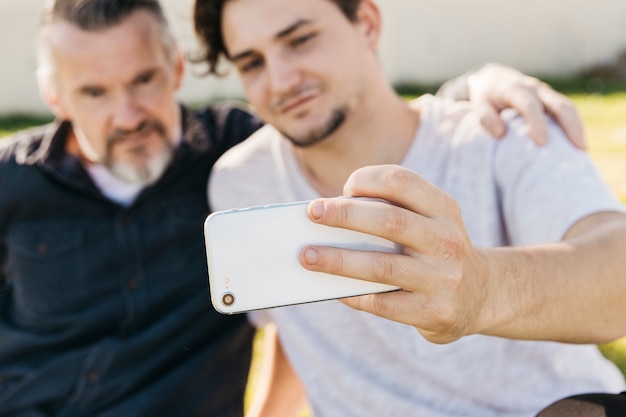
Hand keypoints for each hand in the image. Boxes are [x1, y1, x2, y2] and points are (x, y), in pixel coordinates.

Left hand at [298, 165, 492, 343]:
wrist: (484, 294)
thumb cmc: (437, 251)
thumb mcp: (431, 222)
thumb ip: (393, 214)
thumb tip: (329, 222)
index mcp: (444, 209)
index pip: (402, 181)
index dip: (368, 179)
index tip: (344, 187)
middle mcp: (447, 241)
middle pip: (389, 220)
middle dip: (344, 215)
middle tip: (311, 213)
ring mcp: (443, 279)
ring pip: (381, 266)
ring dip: (337, 260)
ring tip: (307, 256)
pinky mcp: (435, 312)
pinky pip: (384, 303)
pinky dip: (353, 295)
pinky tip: (333, 290)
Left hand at [468, 63, 584, 148]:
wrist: (495, 78)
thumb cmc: (486, 97)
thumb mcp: (478, 105)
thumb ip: (485, 118)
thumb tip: (500, 133)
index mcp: (515, 89)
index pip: (529, 104)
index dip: (537, 122)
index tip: (541, 142)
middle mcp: (535, 89)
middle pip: (559, 104)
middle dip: (569, 125)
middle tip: (577, 149)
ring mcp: (546, 93)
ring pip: (568, 107)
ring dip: (577, 127)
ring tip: (583, 151)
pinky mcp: (551, 99)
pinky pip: (568, 110)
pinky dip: (574, 126)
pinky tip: (577, 144)